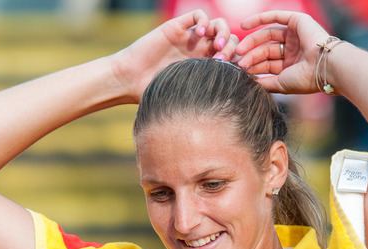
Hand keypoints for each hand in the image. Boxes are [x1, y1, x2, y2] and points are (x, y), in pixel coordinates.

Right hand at [111, 10, 237, 102]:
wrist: (130, 80)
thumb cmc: (153, 94)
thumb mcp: (184, 99)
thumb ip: (204, 98)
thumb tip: (230, 113)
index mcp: (205, 68)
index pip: (232, 58)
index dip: (238, 61)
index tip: (235, 71)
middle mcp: (199, 52)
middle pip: (229, 39)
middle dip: (232, 47)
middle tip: (224, 58)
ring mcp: (189, 38)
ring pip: (217, 24)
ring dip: (223, 32)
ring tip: (217, 44)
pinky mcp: (177, 27)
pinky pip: (198, 15)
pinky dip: (205, 20)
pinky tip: (200, 33)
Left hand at [234, 11, 330, 93]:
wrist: (324, 67)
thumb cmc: (305, 79)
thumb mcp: (280, 84)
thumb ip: (264, 83)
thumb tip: (248, 83)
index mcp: (291, 65)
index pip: (267, 63)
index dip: (253, 66)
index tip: (240, 70)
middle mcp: (293, 49)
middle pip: (265, 50)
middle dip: (250, 55)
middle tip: (238, 61)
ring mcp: (295, 35)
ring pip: (267, 36)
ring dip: (251, 42)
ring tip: (240, 50)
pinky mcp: (297, 21)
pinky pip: (275, 17)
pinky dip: (259, 19)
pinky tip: (244, 26)